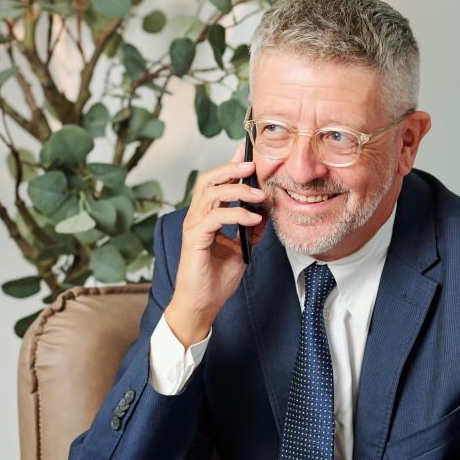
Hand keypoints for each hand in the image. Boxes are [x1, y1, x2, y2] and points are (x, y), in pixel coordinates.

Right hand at [163, 148, 265, 347]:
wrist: (202, 305)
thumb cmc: (216, 280)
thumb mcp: (242, 250)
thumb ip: (251, 230)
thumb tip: (266, 212)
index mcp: (206, 217)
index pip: (216, 183)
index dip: (231, 166)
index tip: (249, 154)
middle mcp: (196, 218)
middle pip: (210, 180)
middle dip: (231, 169)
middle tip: (253, 165)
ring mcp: (193, 227)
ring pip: (212, 194)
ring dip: (238, 191)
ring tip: (260, 196)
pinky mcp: (194, 240)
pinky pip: (216, 218)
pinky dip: (237, 215)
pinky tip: (253, 219)